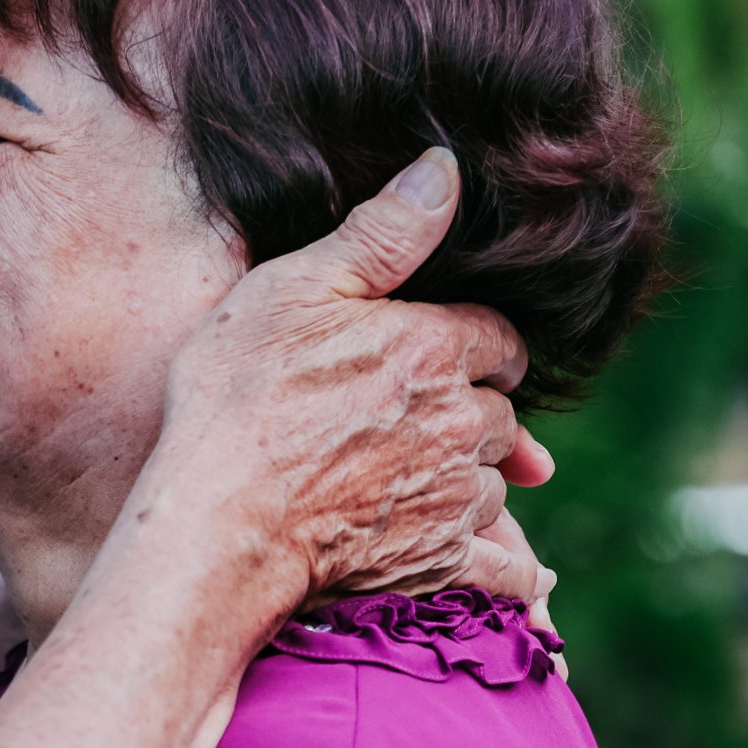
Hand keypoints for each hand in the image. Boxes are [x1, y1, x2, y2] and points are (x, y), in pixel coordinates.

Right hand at [153, 147, 547, 603]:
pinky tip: (530, 578)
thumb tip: (446, 168)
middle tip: (428, 420)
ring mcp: (455, 498)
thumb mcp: (293, 290)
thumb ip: (380, 232)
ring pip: (496, 484)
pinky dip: (519, 573)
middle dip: (475, 414)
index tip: (459, 356)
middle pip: (501, 414)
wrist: (218, 517)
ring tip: (430, 483)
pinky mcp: (440, 563)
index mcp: (435, 348)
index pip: (498, 340)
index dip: (479, 346)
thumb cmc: (237, 398)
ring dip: (475, 481)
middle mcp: (461, 423)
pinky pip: (506, 570)